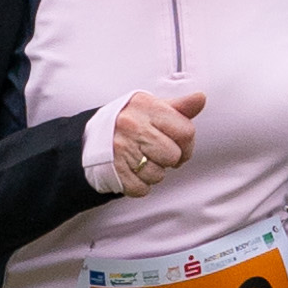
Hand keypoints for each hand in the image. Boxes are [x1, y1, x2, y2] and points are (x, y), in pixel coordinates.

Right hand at [112, 84, 204, 200]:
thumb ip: (177, 107)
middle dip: (168, 159)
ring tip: (139, 160)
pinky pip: (142, 188)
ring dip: (152, 172)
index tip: (177, 145)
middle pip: (173, 156)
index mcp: (144, 107)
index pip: (186, 131)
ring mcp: (122, 149)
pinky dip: (139, 185)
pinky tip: (130, 171)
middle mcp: (132, 126)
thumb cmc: (124, 123)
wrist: (87, 140)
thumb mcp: (149, 108)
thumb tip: (200, 98)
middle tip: (155, 153)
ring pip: (158, 175)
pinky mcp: (114, 172)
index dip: (186, 144)